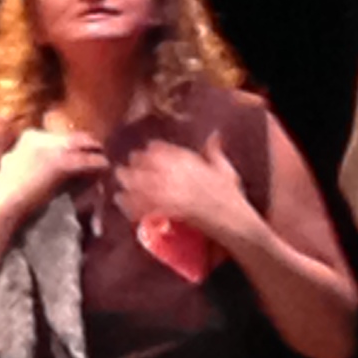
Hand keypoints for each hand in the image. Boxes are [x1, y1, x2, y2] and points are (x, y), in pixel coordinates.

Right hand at [0, 126, 106, 216]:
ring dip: (96, 155)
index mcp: (29, 137)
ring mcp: (52, 149)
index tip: (81, 154)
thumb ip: (32, 161)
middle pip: (77, 138)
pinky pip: (90, 161)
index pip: (61, 137)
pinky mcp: (62, 164)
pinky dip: (99, 166)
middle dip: (89, 147)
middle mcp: (42, 137)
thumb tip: (50, 163)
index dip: (73, 146)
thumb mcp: (17, 169)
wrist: (2, 205)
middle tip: (99, 158)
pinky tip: (103, 171)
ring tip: (104, 165)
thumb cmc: (6, 193)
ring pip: (87, 146)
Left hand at [115, 136, 256, 246]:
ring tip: (118, 185)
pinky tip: (121, 201)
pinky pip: (146, 204)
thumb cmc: (233, 198)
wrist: (238, 223)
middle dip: (133, 166)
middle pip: (148, 165)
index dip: (149, 151)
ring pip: (144, 183)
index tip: (140, 153)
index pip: (164, 150)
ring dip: (128, 183)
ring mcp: (178, 191)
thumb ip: (215, 152)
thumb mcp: (225, 171)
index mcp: (193, 162)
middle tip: (120, 170)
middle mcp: (183, 173)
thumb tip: (214, 134)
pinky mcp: (174, 209)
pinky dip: (132, 203)